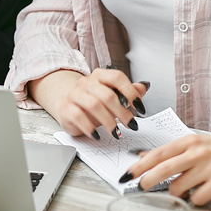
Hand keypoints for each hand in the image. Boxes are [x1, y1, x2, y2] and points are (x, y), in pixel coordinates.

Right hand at [30, 68, 147, 140]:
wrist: (67, 106)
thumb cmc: (92, 102)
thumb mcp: (112, 96)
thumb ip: (128, 92)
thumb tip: (144, 87)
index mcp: (99, 75)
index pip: (117, 77)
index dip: (130, 92)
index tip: (140, 107)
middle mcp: (86, 82)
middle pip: (107, 95)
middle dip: (122, 112)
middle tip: (131, 124)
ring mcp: (74, 94)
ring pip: (94, 105)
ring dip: (108, 121)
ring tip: (115, 132)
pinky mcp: (66, 108)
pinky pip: (79, 117)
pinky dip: (90, 128)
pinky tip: (97, 135)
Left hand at [123, 120, 210, 205]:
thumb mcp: (195, 143)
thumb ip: (171, 152)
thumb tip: (143, 158)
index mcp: (188, 141)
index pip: (158, 153)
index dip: (139, 165)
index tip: (126, 175)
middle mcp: (197, 152)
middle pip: (164, 168)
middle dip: (147, 180)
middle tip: (140, 188)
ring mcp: (209, 168)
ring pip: (179, 186)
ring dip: (175, 193)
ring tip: (181, 190)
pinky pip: (198, 198)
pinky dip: (194, 200)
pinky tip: (199, 195)